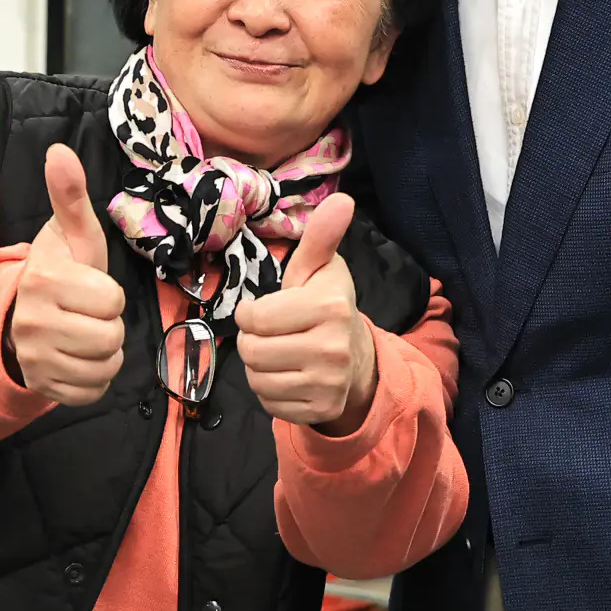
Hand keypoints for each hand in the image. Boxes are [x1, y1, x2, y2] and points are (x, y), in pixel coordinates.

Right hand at [6, 145, 127, 407]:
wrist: (22, 314)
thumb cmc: (62, 271)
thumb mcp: (71, 235)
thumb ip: (70, 196)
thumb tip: (59, 150)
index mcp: (44, 280)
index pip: (113, 301)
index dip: (111, 295)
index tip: (91, 288)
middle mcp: (33, 322)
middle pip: (111, 337)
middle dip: (109, 325)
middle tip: (89, 313)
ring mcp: (35, 359)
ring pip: (104, 366)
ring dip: (105, 353)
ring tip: (86, 333)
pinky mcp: (42, 387)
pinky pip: (92, 391)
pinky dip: (95, 378)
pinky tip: (79, 358)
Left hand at [234, 194, 376, 435]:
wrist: (358, 361)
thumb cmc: (328, 307)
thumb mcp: (321, 270)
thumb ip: (321, 238)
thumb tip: (342, 199)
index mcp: (329, 307)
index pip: (254, 317)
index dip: (252, 313)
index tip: (269, 310)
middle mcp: (331, 348)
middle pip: (252, 351)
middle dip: (254, 341)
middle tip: (274, 334)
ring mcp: (328, 384)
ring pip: (256, 380)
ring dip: (260, 368)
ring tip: (280, 354)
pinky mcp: (320, 410)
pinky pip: (270, 405)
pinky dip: (271, 393)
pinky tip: (289, 377)